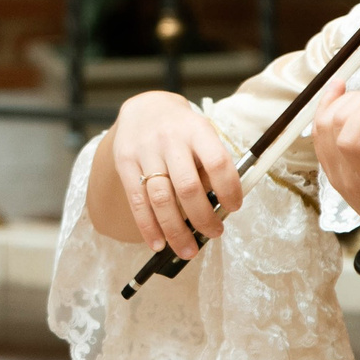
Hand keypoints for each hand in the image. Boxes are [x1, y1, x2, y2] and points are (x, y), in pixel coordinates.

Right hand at [98, 90, 243, 257]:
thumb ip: (209, 165)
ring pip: (161, 198)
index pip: (217, 162)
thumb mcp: (202, 135)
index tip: (234, 207)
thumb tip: (218, 206)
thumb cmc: (182, 131)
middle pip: (187, 186)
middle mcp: (170, 139)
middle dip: (203, 217)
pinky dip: (148, 227)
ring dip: (176, 230)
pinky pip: (137, 201)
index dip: (229, 188)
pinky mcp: (125, 163)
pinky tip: (158, 244)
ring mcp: (145, 151)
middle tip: (214, 233)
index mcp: (197, 130)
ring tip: (188, 250)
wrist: (145, 108)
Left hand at [314, 90, 359, 280]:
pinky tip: (338, 90)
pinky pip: (320, 134)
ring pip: (321, 128)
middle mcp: (346, 178)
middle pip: (333, 127)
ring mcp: (336, 174)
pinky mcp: (335, 169)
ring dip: (338, 102)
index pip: (350, 140)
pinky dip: (326, 109)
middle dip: (357, 102)